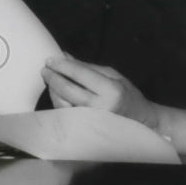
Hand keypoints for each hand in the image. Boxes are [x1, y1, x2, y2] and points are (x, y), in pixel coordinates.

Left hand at [41, 54, 160, 130]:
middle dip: (53, 77)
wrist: (140, 122)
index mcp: (111, 90)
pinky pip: (64, 113)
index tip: (50, 59)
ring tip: (50, 79)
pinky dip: (58, 101)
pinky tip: (56, 93)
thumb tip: (64, 56)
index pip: (80, 74)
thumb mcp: (112, 75)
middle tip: (45, 69)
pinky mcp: (84, 129)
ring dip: (53, 90)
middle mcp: (100, 107)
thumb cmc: (126, 95)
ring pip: (62, 103)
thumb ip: (86, 66)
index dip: (62, 65)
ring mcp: (91, 121)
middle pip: (67, 90)